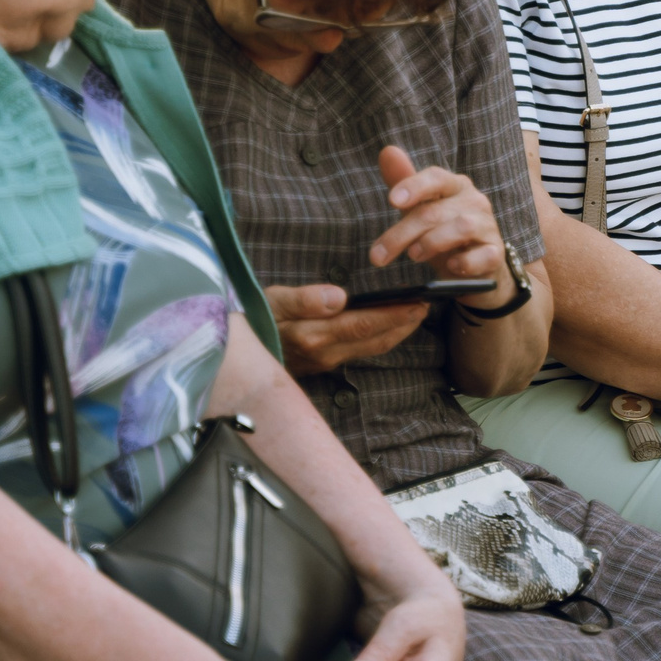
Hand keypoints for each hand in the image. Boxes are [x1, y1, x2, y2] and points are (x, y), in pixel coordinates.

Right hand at [266, 284, 429, 375]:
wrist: (232, 353)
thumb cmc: (251, 318)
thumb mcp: (271, 301)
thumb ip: (304, 300)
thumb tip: (338, 297)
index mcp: (313, 336)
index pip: (363, 325)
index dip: (394, 314)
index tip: (419, 302)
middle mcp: (324, 354)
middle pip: (374, 340)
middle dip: (404, 323)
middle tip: (428, 304)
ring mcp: (325, 361)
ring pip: (370, 348)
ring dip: (396, 331)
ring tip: (416, 313)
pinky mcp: (324, 363)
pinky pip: (360, 350)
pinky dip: (380, 336)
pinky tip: (389, 324)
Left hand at [371, 147, 513, 301]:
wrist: (473, 266)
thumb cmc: (442, 232)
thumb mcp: (420, 208)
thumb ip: (404, 181)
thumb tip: (388, 151)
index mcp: (455, 186)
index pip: (436, 177)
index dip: (414, 186)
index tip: (392, 200)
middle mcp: (474, 201)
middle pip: (435, 211)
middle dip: (403, 233)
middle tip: (378, 256)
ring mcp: (488, 227)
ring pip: (461, 227)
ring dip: (431, 243)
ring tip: (414, 255)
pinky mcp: (495, 253)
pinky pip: (483, 255)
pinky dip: (465, 262)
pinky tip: (451, 266)